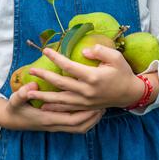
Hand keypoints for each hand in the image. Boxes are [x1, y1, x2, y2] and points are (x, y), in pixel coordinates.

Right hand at [5, 82, 105, 133]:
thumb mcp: (15, 100)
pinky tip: (90, 110)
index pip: (72, 120)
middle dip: (93, 118)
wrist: (11, 120)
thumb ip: (22, 93)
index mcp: (48, 119)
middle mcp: (55, 125)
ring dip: (91, 120)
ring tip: (102, 108)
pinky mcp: (57, 124)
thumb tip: (32, 84)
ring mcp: (56, 126)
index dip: (85, 114)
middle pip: (80, 126)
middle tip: (105, 105)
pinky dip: (85, 121)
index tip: (96, 104)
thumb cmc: (14, 108)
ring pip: (79, 128)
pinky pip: (76, 126)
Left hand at [26, 44, 142, 109]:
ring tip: (29, 92)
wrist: (129, 93)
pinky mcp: (85, 108)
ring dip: (44, 95)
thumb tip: (83, 51)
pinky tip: (43, 106)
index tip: (45, 50)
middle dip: (44, 76)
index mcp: (92, 76)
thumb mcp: (116, 57)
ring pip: (60, 99)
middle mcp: (86, 90)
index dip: (56, 57)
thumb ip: (100, 51)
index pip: (69, 66)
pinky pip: (67, 109)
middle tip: (31, 70)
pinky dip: (54, 107)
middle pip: (60, 83)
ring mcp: (85, 101)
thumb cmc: (123, 72)